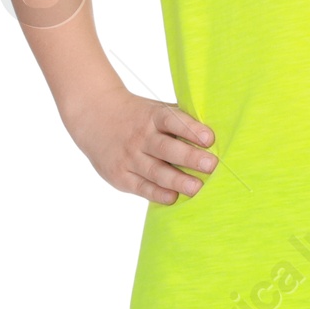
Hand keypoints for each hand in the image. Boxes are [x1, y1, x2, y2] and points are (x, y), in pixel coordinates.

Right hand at [65, 87, 216, 205]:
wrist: (94, 116)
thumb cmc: (139, 116)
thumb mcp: (156, 110)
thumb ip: (180, 121)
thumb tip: (215, 138)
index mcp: (153, 117)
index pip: (173, 121)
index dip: (191, 129)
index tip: (209, 139)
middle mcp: (140, 136)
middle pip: (166, 148)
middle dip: (189, 157)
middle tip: (211, 165)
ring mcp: (129, 156)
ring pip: (155, 171)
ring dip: (177, 180)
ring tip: (197, 188)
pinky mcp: (120, 175)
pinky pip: (141, 187)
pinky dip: (157, 193)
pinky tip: (173, 198)